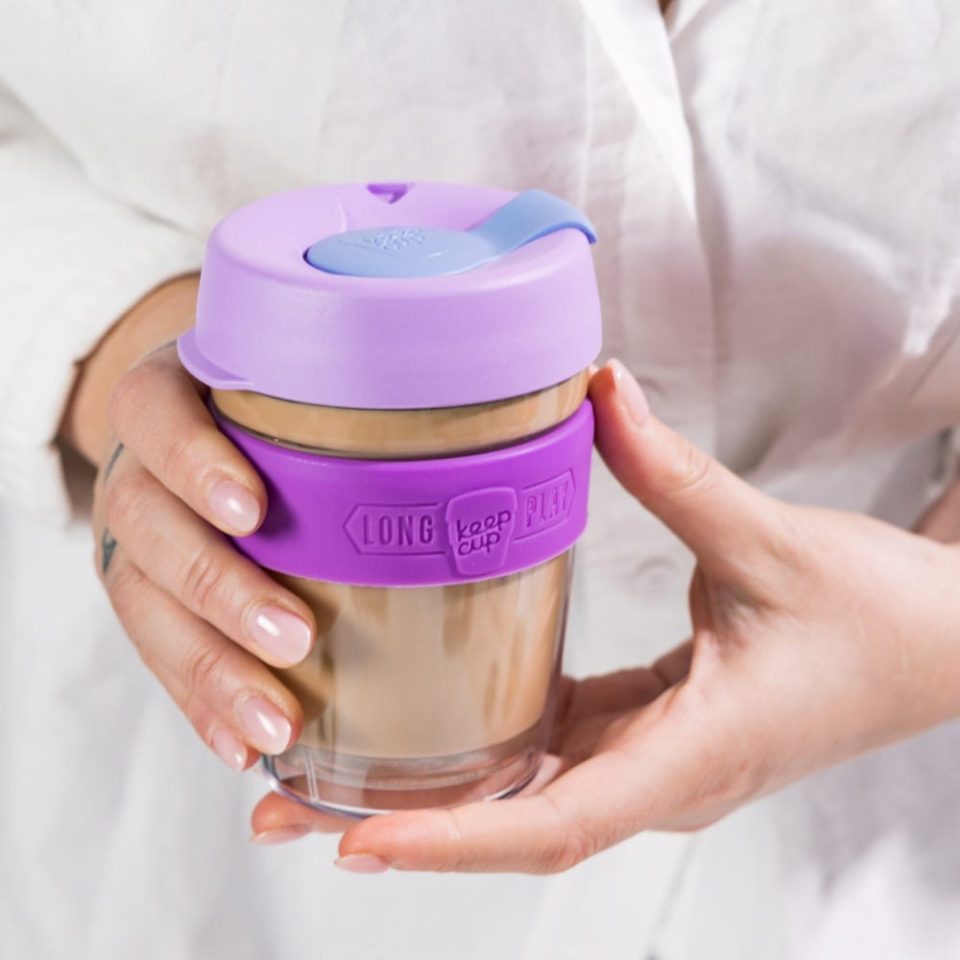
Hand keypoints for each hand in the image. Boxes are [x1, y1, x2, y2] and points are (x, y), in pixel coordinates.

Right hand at [61, 276, 315, 771]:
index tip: (254, 512)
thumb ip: (360, 388)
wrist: (200, 433)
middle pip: (149, 526)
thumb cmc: (275, 408)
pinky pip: (157, 657)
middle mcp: (137, 471)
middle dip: (220, 588)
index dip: (195, 463)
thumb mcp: (297, 379)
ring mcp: (135, 539)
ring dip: (212, 671)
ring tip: (277, 721)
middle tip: (294, 636)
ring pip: (146, 606)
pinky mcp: (145, 598)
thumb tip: (522, 406)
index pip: (156, 415)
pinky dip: (201, 703)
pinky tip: (243, 745)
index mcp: (168, 398)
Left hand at [250, 359, 959, 872]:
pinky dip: (478, 749)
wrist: (937, 646)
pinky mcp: (648, 729)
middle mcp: (658, 776)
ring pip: (521, 793)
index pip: (554, 822)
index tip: (354, 841)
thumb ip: (675, 472)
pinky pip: (548, 748)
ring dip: (423, 791)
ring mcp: (650, 757)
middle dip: (395, 823)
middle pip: (510, 821)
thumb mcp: (769, 540)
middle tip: (279, 801)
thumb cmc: (875, 618)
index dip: (450, 839)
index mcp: (690, 755)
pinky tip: (418, 722)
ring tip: (318, 770)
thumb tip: (596, 391)